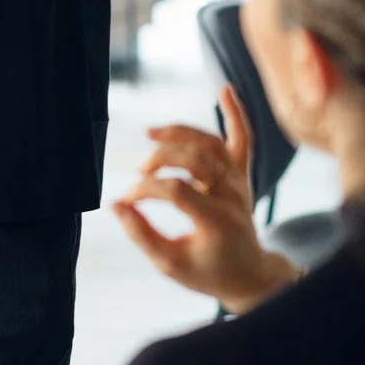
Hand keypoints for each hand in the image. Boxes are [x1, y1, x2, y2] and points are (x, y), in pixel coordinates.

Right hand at [113, 86, 298, 314]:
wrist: (248, 274)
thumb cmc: (206, 272)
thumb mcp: (170, 264)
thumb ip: (141, 235)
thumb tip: (115, 205)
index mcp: (217, 221)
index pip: (175, 190)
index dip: (145, 190)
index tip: (127, 199)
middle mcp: (233, 196)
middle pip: (195, 160)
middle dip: (160, 161)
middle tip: (140, 174)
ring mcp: (240, 183)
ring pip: (211, 145)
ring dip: (181, 134)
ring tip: (151, 135)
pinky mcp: (242, 175)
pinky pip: (242, 140)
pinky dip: (235, 114)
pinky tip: (225, 89)